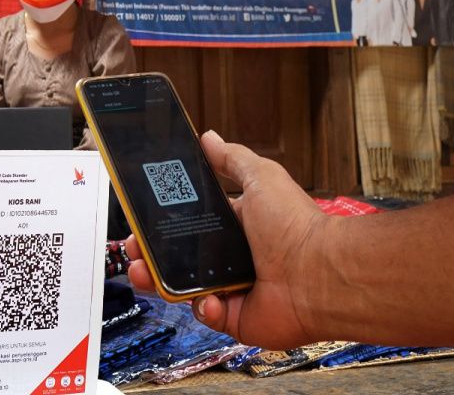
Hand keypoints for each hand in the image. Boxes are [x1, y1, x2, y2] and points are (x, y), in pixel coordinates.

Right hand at [124, 131, 331, 349]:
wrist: (320, 274)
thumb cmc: (296, 225)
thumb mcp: (261, 177)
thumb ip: (231, 159)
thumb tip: (208, 137)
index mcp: (233, 227)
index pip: (186, 224)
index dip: (159, 225)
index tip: (138, 222)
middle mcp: (229, 258)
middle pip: (176, 258)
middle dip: (149, 255)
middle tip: (133, 251)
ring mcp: (231, 288)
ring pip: (182, 287)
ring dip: (159, 281)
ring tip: (145, 274)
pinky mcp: (235, 317)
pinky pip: (205, 313)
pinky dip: (202, 306)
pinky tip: (209, 297)